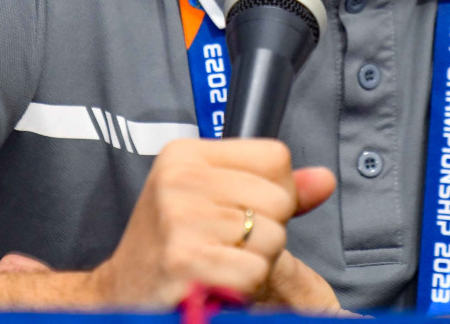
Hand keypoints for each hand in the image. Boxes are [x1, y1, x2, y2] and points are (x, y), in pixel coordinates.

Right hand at [88, 138, 335, 307]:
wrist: (123, 296)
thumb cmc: (175, 247)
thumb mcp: (214, 200)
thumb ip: (274, 188)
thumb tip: (325, 180)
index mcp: (186, 154)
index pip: (276, 157)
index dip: (273, 193)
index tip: (237, 213)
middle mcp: (180, 179)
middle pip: (279, 199)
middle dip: (265, 232)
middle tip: (224, 247)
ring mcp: (181, 220)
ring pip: (273, 238)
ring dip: (255, 263)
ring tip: (217, 265)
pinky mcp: (188, 263)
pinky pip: (255, 271)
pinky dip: (244, 287)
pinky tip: (214, 285)